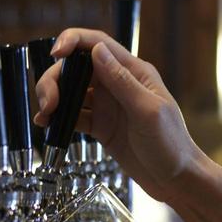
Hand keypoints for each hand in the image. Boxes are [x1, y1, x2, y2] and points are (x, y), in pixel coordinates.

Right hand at [33, 29, 208, 203]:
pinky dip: (58, 118)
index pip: (98, 44)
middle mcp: (118, 84)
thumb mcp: (148, 111)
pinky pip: (74, 116)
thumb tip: (97, 51)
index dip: (73, 41)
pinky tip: (47, 126)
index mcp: (133, 72)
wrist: (177, 180)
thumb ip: (122, 82)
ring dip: (54, 98)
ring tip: (44, 116)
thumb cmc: (172, 145)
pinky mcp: (101, 126)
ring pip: (72, 91)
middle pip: (77, 68)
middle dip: (56, 79)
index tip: (55, 52)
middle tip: (48, 102)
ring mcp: (108, 105)